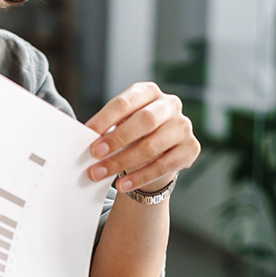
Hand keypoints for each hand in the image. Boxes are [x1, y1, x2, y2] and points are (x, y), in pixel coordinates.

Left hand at [84, 82, 199, 192]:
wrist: (159, 150)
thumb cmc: (133, 132)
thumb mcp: (121, 123)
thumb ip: (107, 128)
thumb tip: (84, 139)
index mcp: (148, 91)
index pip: (125, 102)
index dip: (104, 118)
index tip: (87, 132)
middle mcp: (169, 105)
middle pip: (144, 121)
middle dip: (117, 138)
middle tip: (94, 153)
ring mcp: (183, 126)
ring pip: (152, 146)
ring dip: (122, 162)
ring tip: (100, 173)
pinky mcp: (191, 148)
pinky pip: (164, 166)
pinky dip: (140, 177)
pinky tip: (123, 185)